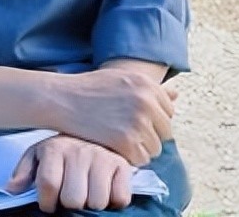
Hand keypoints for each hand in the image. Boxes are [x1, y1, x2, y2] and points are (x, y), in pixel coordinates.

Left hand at [8, 134, 131, 213]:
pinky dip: (113, 200)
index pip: (49, 184)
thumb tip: (12, 188)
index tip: (49, 204)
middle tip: (70, 195)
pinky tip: (105, 189)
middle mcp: (79, 152)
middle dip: (70, 204)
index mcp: (55, 148)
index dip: (47, 202)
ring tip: (87, 191)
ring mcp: (103, 158)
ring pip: (97, 202)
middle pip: (73, 199)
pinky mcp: (123, 166)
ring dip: (91, 204)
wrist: (95, 130)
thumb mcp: (38, 155)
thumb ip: (24, 172)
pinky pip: (120, 198)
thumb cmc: (63, 150)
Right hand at [47, 67, 175, 165]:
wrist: (62, 99)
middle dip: (149, 134)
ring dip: (139, 147)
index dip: (151, 118)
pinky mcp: (127, 142)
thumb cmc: (90, 89)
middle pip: (165, 131)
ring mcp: (137, 122)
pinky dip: (129, 157)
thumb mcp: (121, 79)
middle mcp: (146, 102)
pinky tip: (114, 145)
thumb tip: (176, 94)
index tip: (132, 118)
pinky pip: (141, 159)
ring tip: (118, 137)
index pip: (168, 111)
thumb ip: (150, 88)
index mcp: (147, 85)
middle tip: (125, 131)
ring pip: (155, 148)